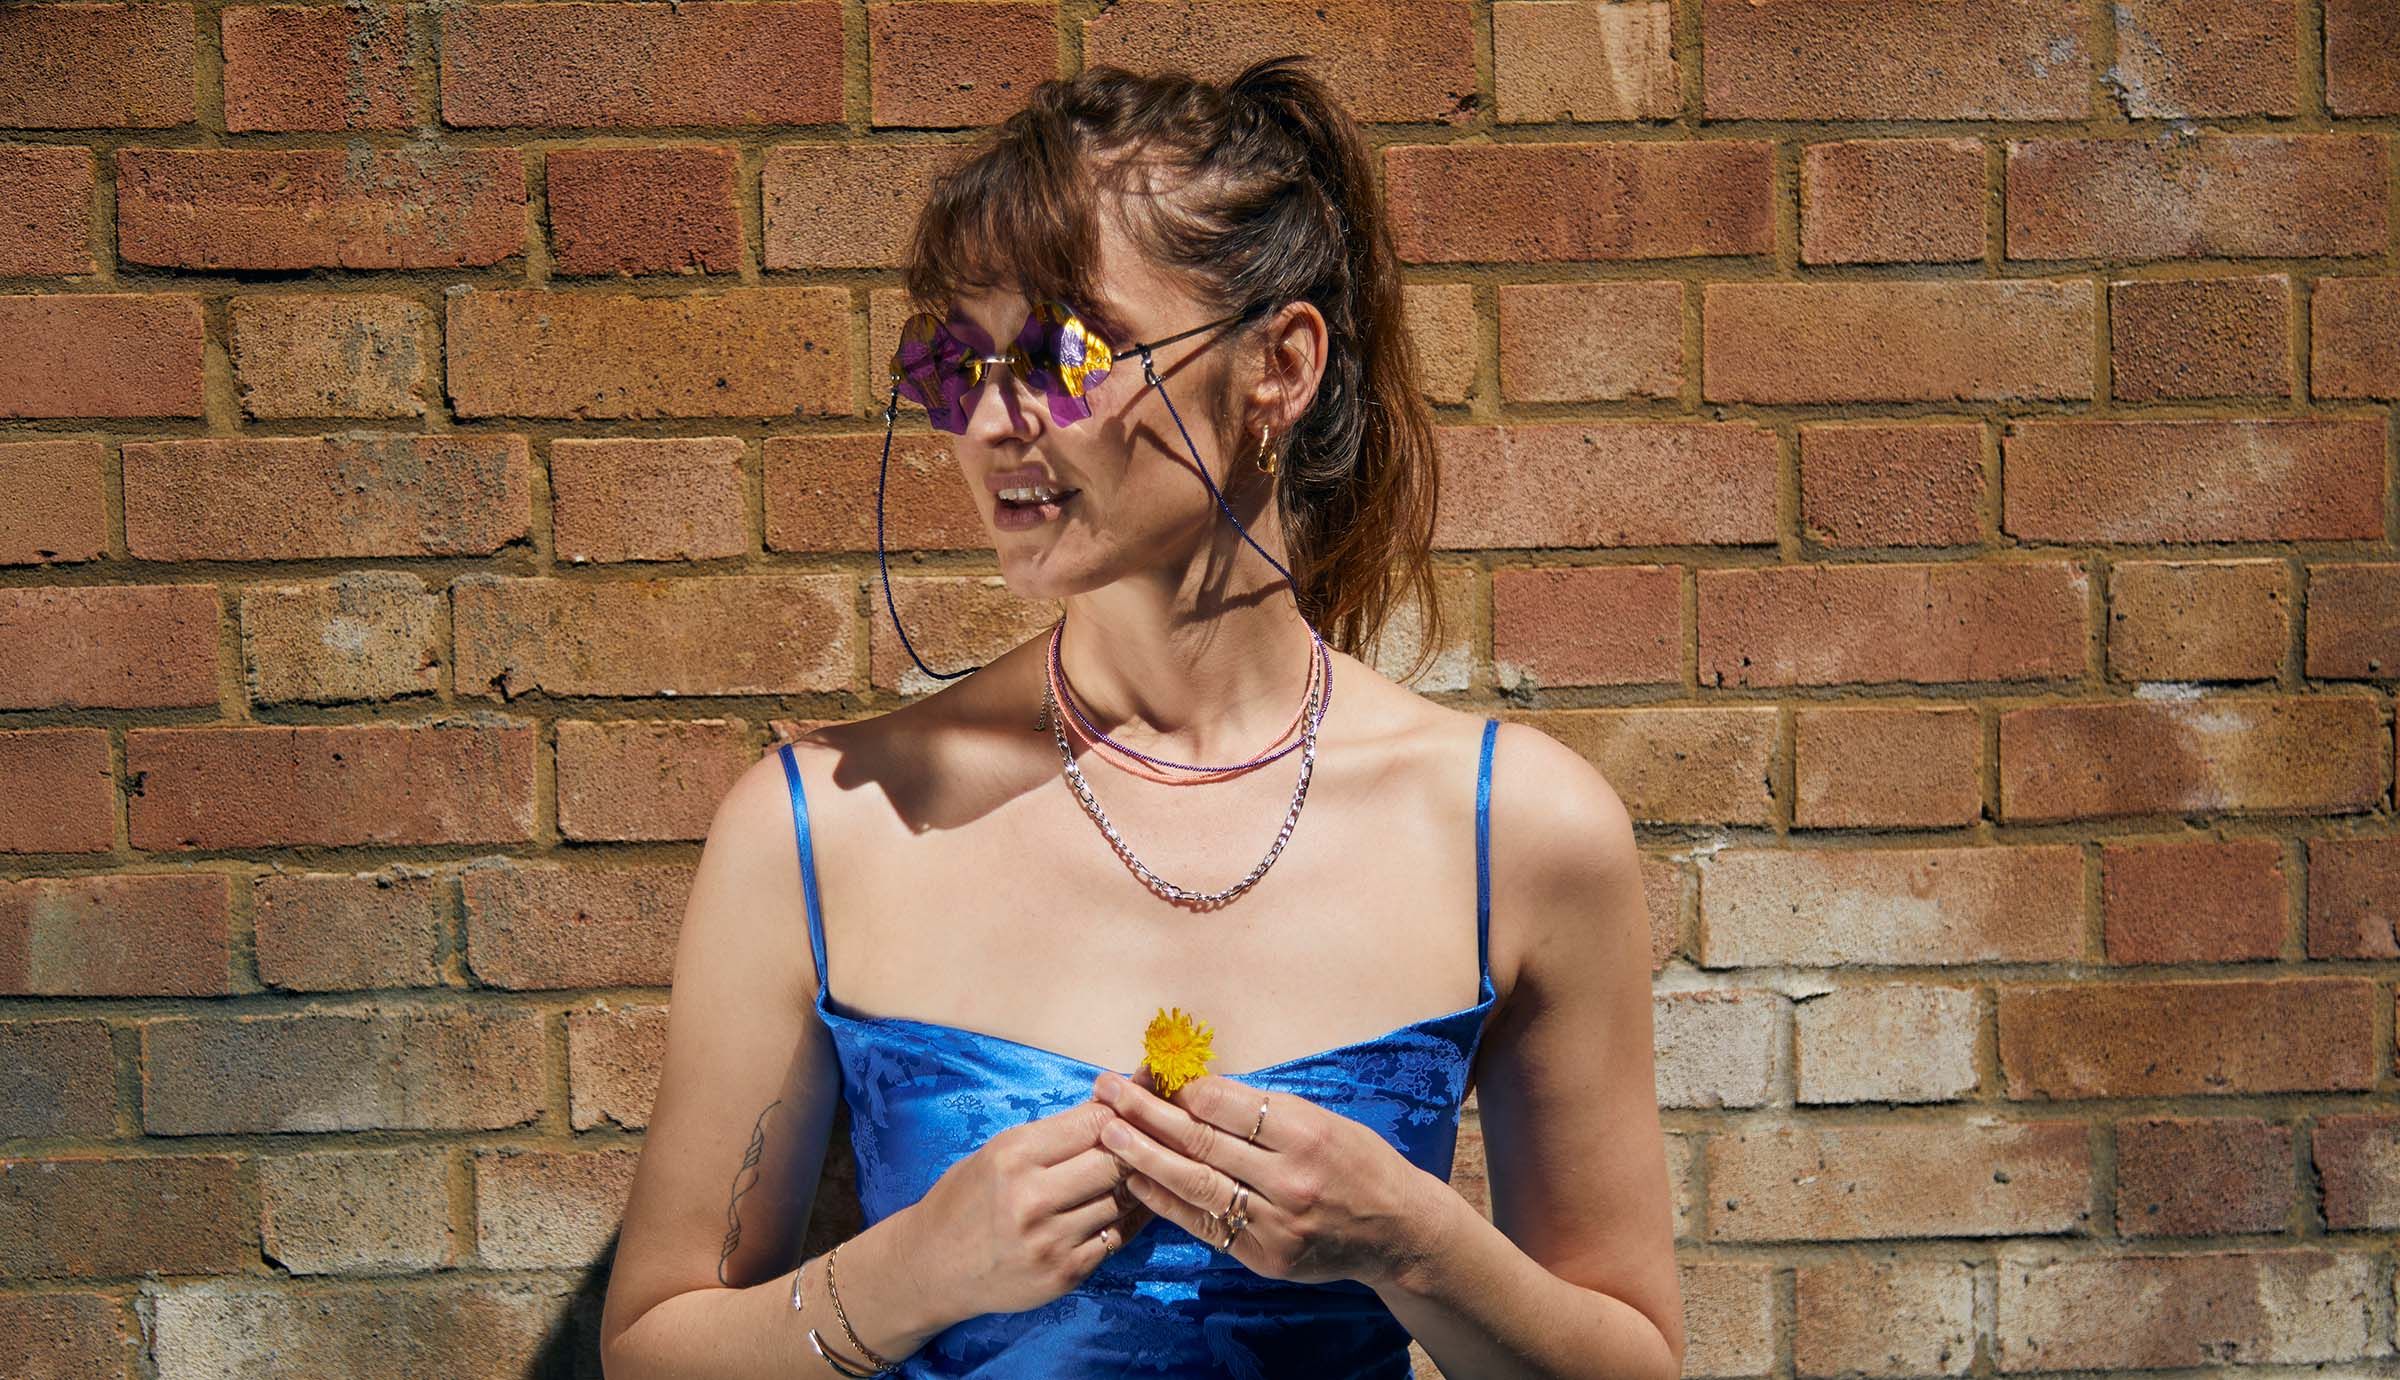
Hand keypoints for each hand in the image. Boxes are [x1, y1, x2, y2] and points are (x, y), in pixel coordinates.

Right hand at [913, 1096, 1155, 1315]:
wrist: (932, 1266)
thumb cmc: (966, 1199)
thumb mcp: (998, 1151)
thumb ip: (1054, 1134)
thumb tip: (1112, 1104)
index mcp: (1014, 1155)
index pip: (1094, 1122)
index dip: (1119, 1114)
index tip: (1129, 1113)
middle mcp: (1032, 1197)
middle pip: (1115, 1161)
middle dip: (1133, 1149)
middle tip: (1142, 1143)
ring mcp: (1050, 1240)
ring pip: (1122, 1199)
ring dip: (1134, 1185)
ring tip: (1140, 1173)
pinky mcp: (1064, 1273)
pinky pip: (1116, 1238)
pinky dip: (1127, 1219)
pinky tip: (1127, 1207)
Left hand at [1089, 1067, 1443, 1289]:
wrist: (1397, 1229)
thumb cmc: (1356, 1160)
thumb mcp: (1320, 1118)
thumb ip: (1261, 1109)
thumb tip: (1194, 1086)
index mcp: (1306, 1133)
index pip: (1226, 1106)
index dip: (1180, 1088)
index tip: (1146, 1072)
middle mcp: (1290, 1179)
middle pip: (1202, 1142)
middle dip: (1146, 1113)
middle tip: (1106, 1090)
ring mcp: (1276, 1223)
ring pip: (1196, 1185)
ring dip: (1145, 1157)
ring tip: (1109, 1133)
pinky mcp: (1266, 1256)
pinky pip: (1205, 1225)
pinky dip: (1167, 1202)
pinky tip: (1137, 1182)